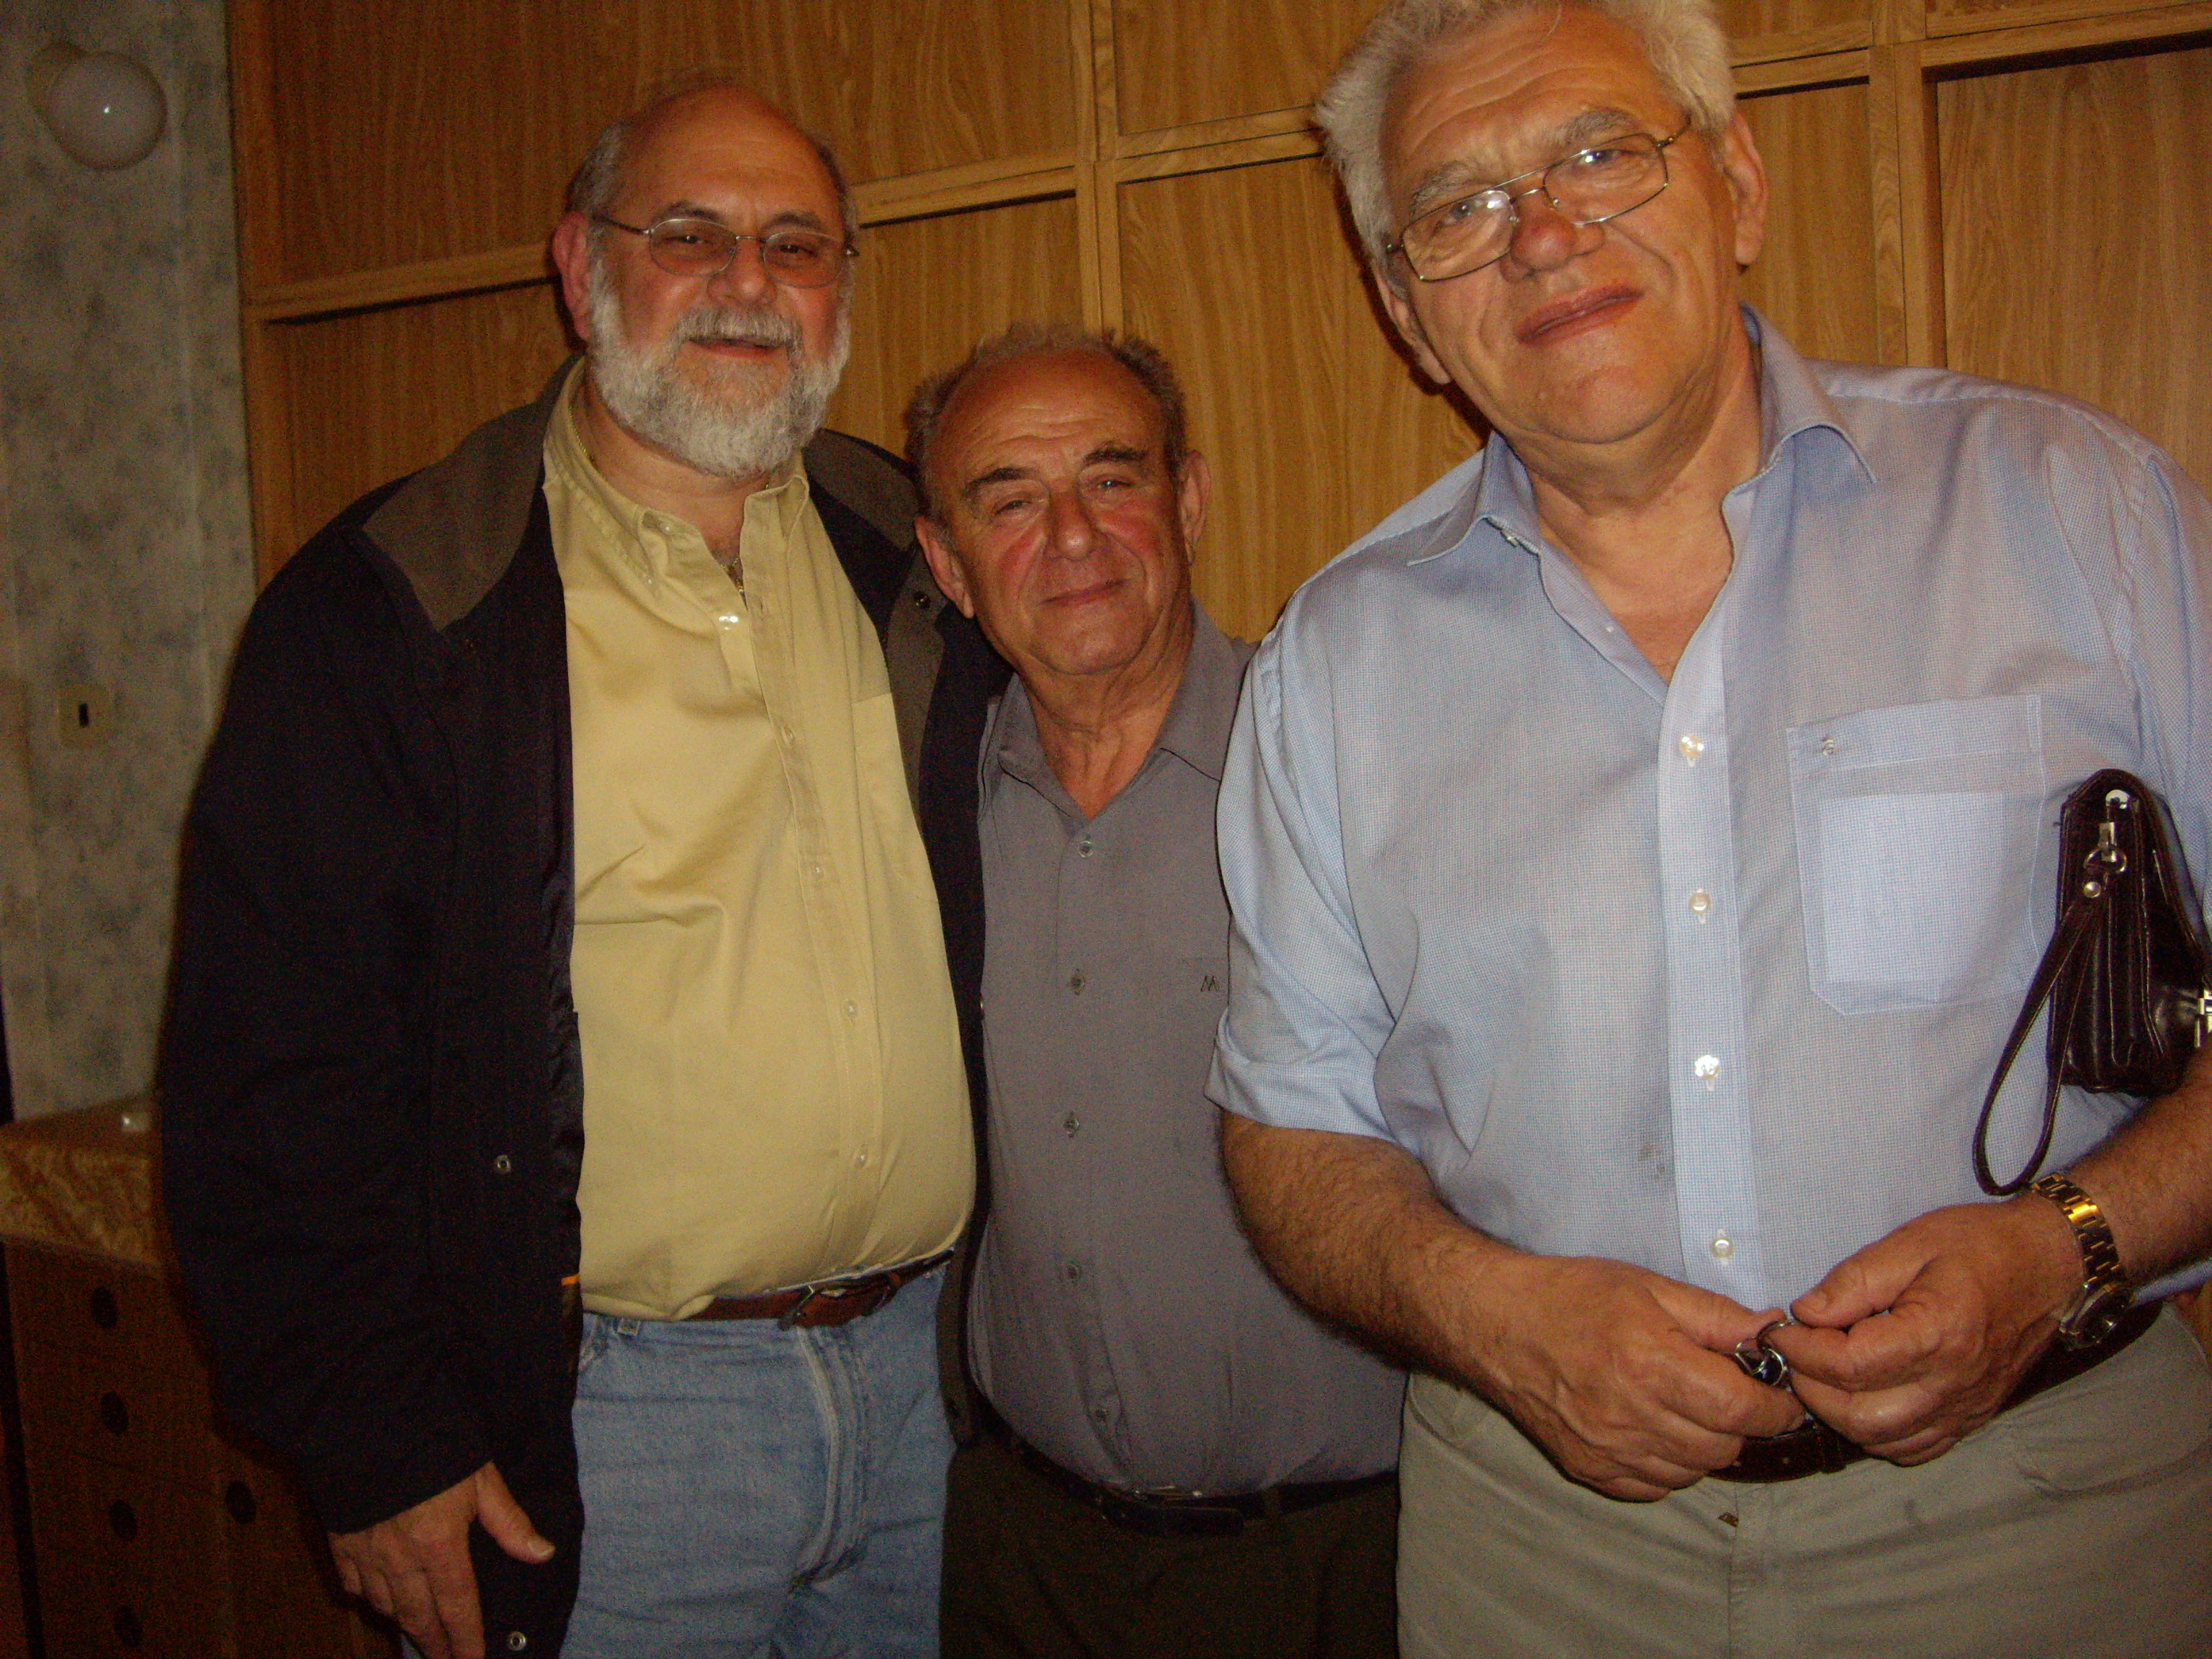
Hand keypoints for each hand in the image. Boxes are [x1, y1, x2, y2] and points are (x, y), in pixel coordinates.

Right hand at [329, 1462, 553, 1658]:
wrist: (365, 1420)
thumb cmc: (432, 1442)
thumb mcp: (481, 1478)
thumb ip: (509, 1521)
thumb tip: (541, 1553)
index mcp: (439, 1545)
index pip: (458, 1607)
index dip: (467, 1640)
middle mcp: (400, 1560)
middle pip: (419, 1617)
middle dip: (435, 1643)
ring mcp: (366, 1554)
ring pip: (385, 1606)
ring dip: (405, 1623)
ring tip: (421, 1633)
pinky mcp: (340, 1542)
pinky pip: (353, 1586)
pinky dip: (369, 1599)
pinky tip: (379, 1600)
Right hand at [1461, 1255, 1806, 1500]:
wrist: (1495, 1322)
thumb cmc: (1570, 1296)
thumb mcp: (1649, 1286)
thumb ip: (1716, 1316)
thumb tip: (1771, 1334)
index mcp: (1650, 1362)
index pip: (1742, 1410)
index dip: (1775, 1406)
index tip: (1781, 1394)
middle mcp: (1630, 1415)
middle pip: (1724, 1446)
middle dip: (1741, 1422)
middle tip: (1731, 1392)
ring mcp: (1607, 1449)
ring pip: (1694, 1471)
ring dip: (1706, 1444)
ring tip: (1688, 1406)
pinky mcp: (1588, 1468)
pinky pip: (1654, 1486)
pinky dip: (1669, 1464)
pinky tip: (1655, 1428)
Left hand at [1768, 1197, 2080, 1463]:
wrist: (2051, 1265)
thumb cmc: (1983, 1247)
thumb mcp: (1911, 1243)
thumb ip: (1854, 1281)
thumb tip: (1807, 1312)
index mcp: (1938, 1335)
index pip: (1849, 1365)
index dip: (1801, 1350)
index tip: (1780, 1329)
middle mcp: (1953, 1383)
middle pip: (1859, 1415)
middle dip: (1811, 1388)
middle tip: (1795, 1352)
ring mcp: (1965, 1407)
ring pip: (1883, 1439)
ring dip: (1838, 1414)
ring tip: (1822, 1372)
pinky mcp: (1972, 1417)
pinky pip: (1914, 1447)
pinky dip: (1876, 1433)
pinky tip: (1861, 1397)